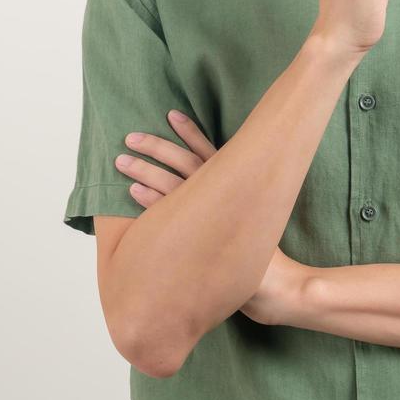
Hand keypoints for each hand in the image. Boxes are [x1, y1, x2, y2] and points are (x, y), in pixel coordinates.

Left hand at [115, 110, 309, 326]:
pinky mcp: (199, 240)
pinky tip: (132, 191)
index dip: (190, 132)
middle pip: (184, 162)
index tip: (172, 114)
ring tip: (122, 161)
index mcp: (238, 186)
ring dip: (145, 171)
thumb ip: (233, 198)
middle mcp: (224, 197)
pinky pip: (168, 215)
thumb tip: (217, 183)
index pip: (209, 151)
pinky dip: (150, 200)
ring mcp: (211, 219)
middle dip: (156, 147)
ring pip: (171, 185)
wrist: (277, 285)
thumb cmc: (262, 254)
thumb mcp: (254, 216)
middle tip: (131, 138)